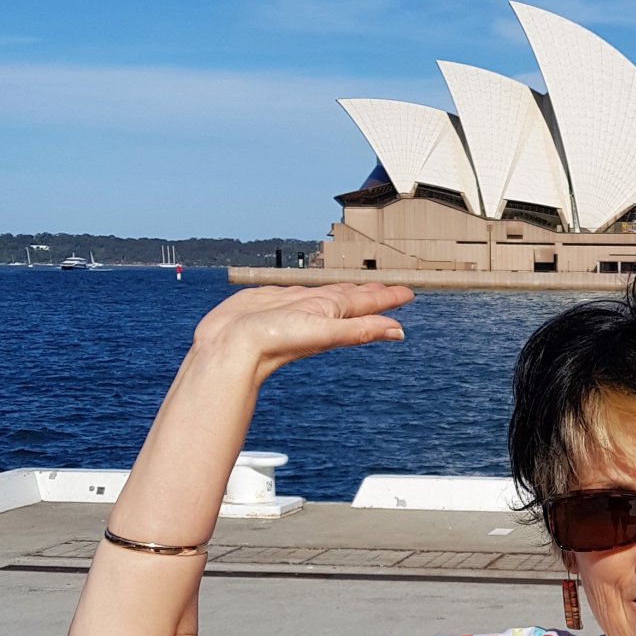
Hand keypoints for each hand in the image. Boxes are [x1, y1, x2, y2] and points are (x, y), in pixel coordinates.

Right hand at [191, 282, 413, 380]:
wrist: (227, 348)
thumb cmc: (274, 341)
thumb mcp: (323, 332)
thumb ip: (360, 329)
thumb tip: (399, 332)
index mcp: (332, 316)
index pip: (366, 303)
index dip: (387, 298)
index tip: (408, 293)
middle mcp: (316, 311)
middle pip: (351, 298)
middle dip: (371, 293)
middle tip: (391, 288)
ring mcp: (293, 307)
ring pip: (325, 294)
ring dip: (346, 291)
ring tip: (362, 287)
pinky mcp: (270, 301)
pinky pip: (298, 292)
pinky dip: (311, 291)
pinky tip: (315, 294)